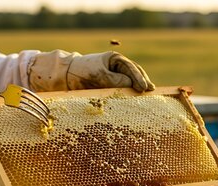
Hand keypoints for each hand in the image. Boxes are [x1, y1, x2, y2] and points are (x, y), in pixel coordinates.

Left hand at [28, 50, 154, 92]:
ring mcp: (114, 73)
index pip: (130, 68)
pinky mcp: (110, 82)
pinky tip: (136, 95)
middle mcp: (116, 65)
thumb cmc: (83, 72)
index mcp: (114, 58)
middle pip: (134, 72)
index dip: (138, 78)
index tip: (143, 87)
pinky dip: (130, 90)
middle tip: (150, 90)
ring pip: (130, 79)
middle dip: (142, 80)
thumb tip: (131, 86)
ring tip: (148, 92)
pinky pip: (123, 85)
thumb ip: (116, 80)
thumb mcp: (99, 76)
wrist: (67, 76)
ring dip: (138, 85)